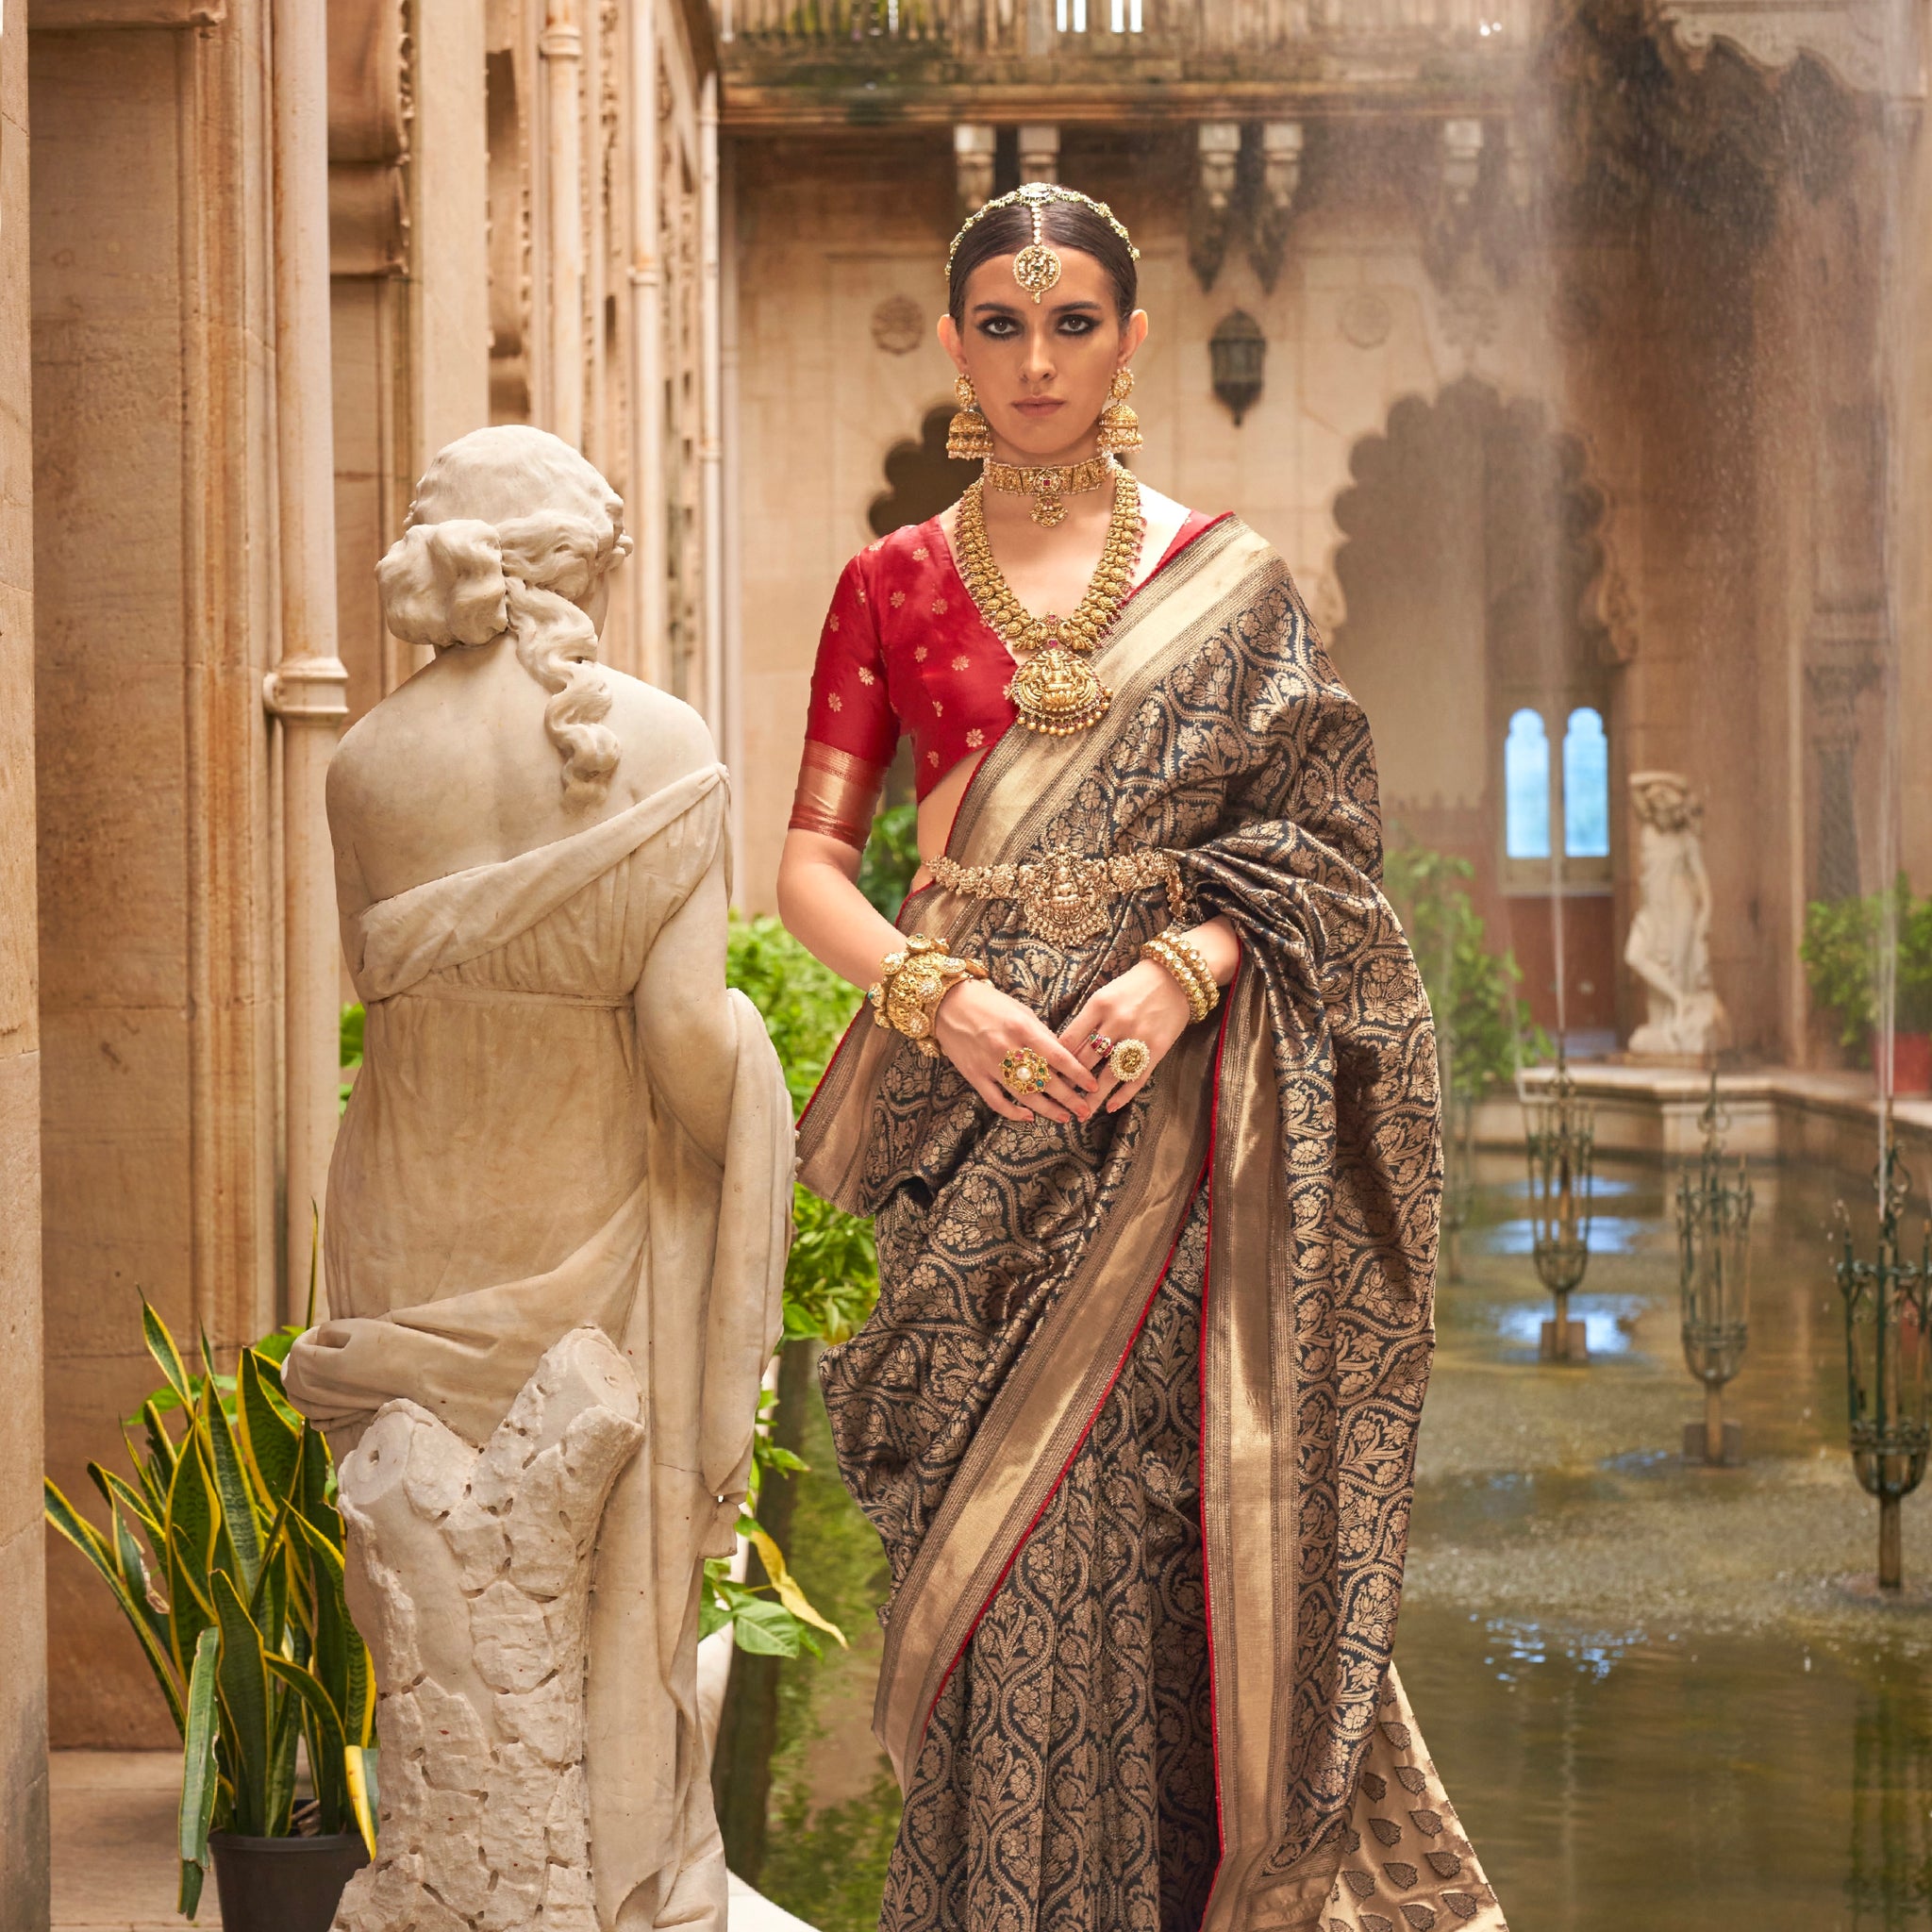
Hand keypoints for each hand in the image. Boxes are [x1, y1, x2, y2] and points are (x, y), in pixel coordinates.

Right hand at [931, 977, 1100, 1123]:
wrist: (947, 1003)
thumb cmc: (988, 1003)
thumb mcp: (1020, 1011)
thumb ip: (1041, 1034)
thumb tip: (1062, 1055)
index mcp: (1023, 1028)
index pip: (1058, 1056)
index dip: (1078, 1073)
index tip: (1092, 1085)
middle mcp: (1007, 1048)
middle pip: (1045, 1080)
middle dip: (1069, 1098)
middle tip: (1085, 1110)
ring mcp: (989, 1064)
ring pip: (1024, 1095)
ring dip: (1047, 1109)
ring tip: (1063, 1117)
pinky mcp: (974, 1076)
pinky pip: (996, 1101)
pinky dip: (1013, 1112)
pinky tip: (1028, 1116)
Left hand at [1058, 960, 1192, 1112]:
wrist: (1176, 976)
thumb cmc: (1135, 984)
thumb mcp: (1105, 994)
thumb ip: (1088, 1019)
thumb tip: (1065, 1047)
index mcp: (1099, 1005)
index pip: (1069, 1040)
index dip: (1056, 1060)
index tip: (1050, 1073)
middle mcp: (1117, 1022)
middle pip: (1086, 1060)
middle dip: (1071, 1081)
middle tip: (1060, 1096)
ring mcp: (1138, 1037)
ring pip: (1109, 1075)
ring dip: (1093, 1096)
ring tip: (1081, 1112)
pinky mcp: (1156, 1049)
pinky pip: (1136, 1077)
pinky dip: (1123, 1095)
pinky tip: (1111, 1106)